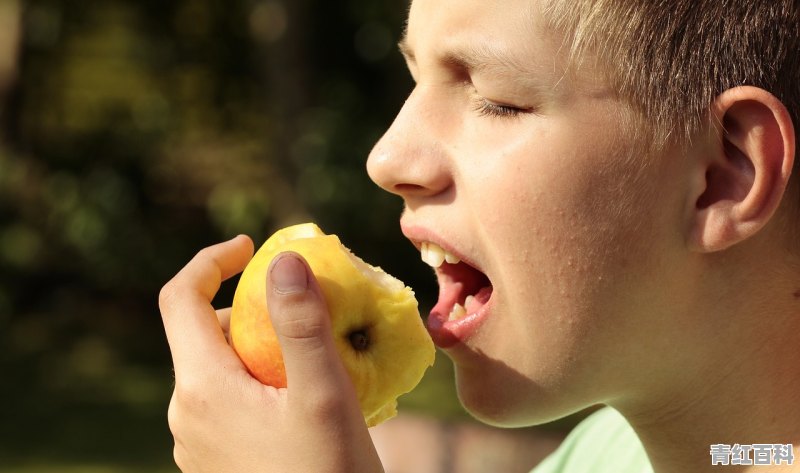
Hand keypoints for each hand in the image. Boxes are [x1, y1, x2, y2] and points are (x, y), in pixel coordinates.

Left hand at [159, 235, 383, 472]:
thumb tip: (284, 259)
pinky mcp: (215, 461)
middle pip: (203, 332)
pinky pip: (227, 401)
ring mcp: (197, 442)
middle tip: (303, 307)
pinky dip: (257, 379)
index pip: (179, 299)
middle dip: (248, 308)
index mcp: (201, 388)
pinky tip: (302, 397)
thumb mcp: (323, 396)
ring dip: (257, 346)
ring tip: (311, 356)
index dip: (210, 260)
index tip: (252, 247)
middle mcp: (186, 414)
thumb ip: (301, 324)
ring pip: (218, 368)